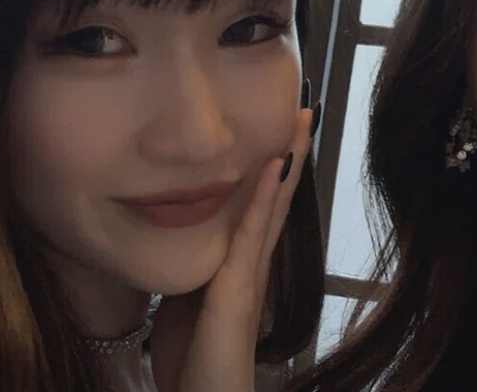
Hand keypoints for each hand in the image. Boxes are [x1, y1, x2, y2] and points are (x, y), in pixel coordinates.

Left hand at [150, 106, 313, 391]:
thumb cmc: (193, 364)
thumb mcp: (184, 304)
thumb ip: (187, 273)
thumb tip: (173, 243)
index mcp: (238, 268)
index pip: (259, 209)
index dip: (272, 170)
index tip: (281, 129)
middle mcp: (251, 268)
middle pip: (274, 200)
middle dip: (289, 155)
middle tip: (303, 112)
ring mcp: (250, 279)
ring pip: (270, 210)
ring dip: (285, 164)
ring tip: (298, 124)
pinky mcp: (239, 293)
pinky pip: (251, 238)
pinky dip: (263, 200)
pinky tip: (272, 168)